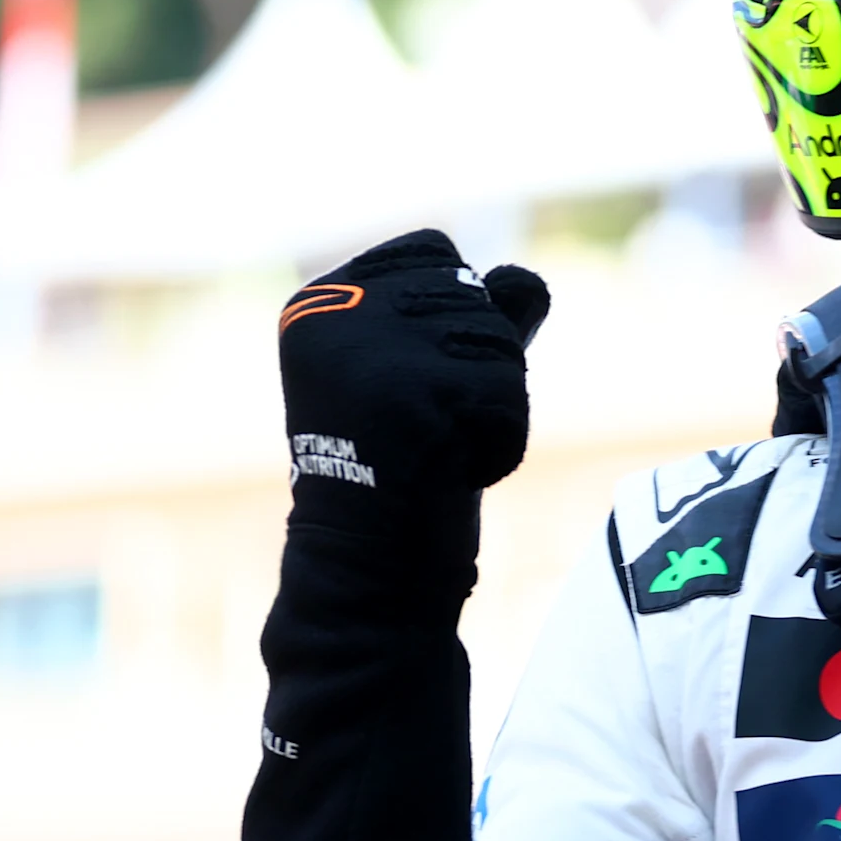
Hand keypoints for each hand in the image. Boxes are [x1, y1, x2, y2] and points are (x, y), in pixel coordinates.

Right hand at [242, 231, 548, 840]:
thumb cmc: (396, 485)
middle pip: (478, 298)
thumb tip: (526, 278)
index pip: (438, 254)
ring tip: (432, 456)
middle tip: (422, 435)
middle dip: (479, 371)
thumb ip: (477, 320)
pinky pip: (511, 397)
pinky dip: (500, 445)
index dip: (457, 323)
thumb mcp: (432, 382)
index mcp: (314, 304)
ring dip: (493, 409)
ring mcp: (371, 354)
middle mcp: (332, 316)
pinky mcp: (418, 396)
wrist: (365, 586)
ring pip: (501, 347)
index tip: (412, 394)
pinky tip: (448, 476)